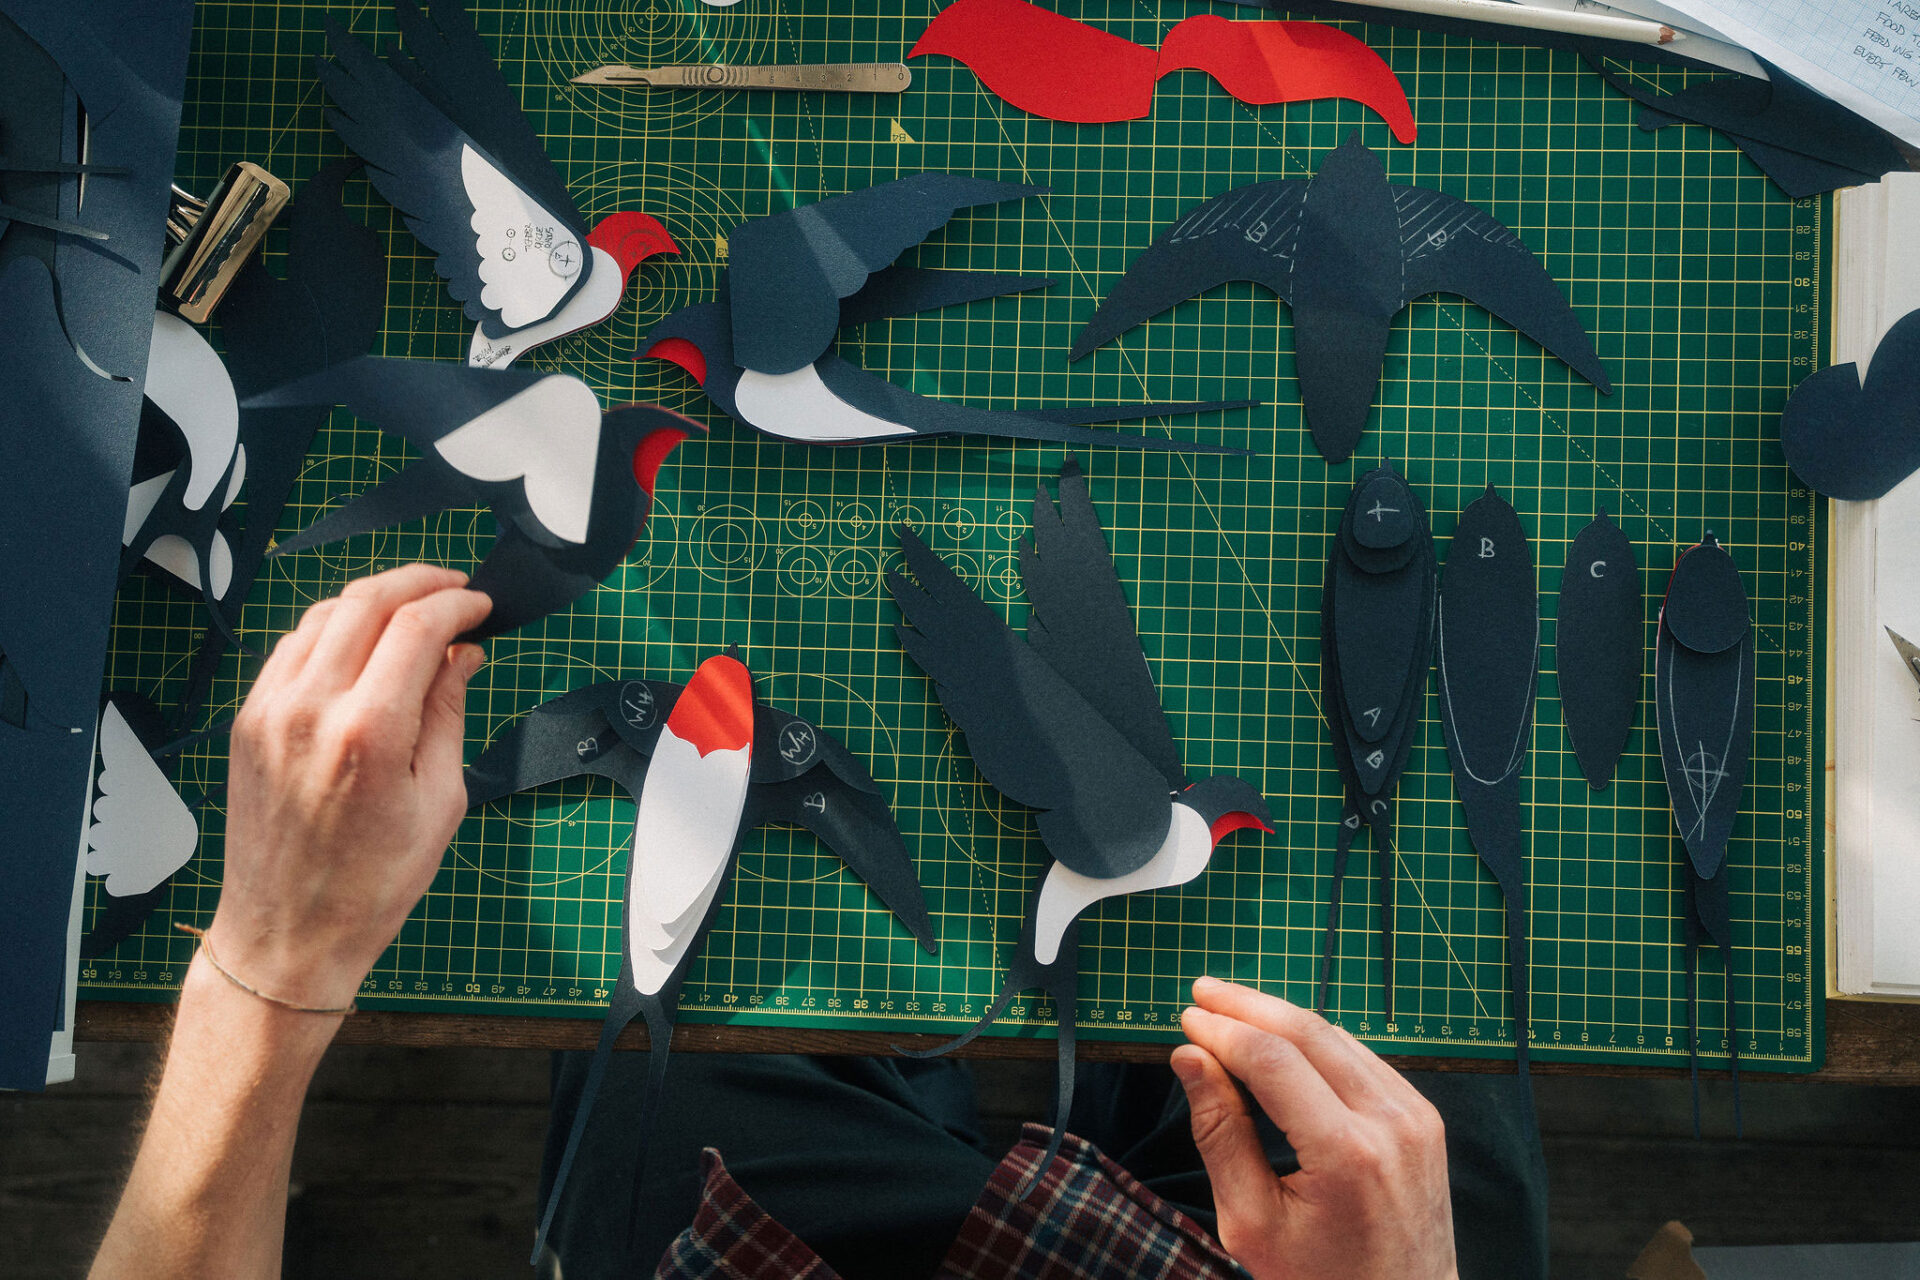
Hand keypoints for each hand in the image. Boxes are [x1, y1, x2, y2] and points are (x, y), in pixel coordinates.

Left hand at [208, 564, 490, 1010]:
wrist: (288, 935)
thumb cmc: (370, 886)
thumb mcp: (439, 803)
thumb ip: (447, 715)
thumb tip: (462, 656)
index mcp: (368, 735)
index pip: (417, 627)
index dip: (457, 605)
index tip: (481, 607)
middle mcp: (311, 711)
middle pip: (366, 601)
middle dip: (418, 583)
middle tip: (453, 589)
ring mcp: (270, 712)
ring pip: (324, 614)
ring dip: (374, 599)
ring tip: (412, 612)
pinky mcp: (248, 722)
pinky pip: (291, 648)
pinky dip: (333, 630)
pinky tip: (363, 645)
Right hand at [1172, 977, 1456, 1279]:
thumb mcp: (1252, 1222)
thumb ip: (1220, 1134)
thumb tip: (1189, 1059)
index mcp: (1346, 1153)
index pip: (1273, 1060)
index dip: (1223, 1031)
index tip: (1186, 1018)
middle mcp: (1389, 1123)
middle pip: (1308, 1033)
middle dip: (1248, 1006)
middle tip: (1201, 992)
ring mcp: (1414, 1117)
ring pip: (1338, 1037)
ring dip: (1281, 1017)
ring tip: (1231, 1009)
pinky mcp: (1422, 1119)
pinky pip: (1362, 1059)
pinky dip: (1316, 1041)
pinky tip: (1280, 1038)